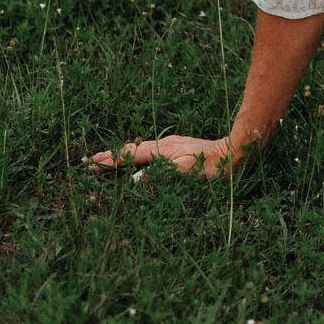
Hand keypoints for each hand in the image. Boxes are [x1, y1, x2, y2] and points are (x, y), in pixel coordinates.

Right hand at [87, 133, 238, 179]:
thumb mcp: (188, 171)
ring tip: (103, 162)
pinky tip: (133, 162)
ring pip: (138, 151)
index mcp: (163, 150)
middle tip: (88, 163)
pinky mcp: (177, 150)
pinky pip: (148, 153)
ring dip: (120, 156)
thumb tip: (136, 177)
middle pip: (130, 150)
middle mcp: (164, 145)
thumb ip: (163, 173)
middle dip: (109, 157)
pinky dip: (134, 157)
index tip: (90, 165)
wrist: (235, 154)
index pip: (129, 156)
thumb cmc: (214, 166)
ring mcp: (170, 147)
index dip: (109, 161)